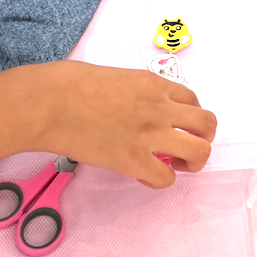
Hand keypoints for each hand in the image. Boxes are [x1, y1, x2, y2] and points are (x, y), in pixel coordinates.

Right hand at [38, 61, 216, 189]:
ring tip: (174, 165)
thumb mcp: (116, 76)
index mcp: (154, 84)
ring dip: (193, 162)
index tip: (176, 127)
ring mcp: (150, 134)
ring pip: (199, 152)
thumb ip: (135, 91)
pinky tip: (144, 176)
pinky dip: (160, 180)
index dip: (189, 117)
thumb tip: (135, 107)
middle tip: (184, 149)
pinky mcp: (133, 160)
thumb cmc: (70, 84)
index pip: (193, 101)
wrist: (49, 103)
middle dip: (202, 139)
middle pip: (207, 125)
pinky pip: (166, 178)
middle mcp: (160, 108)